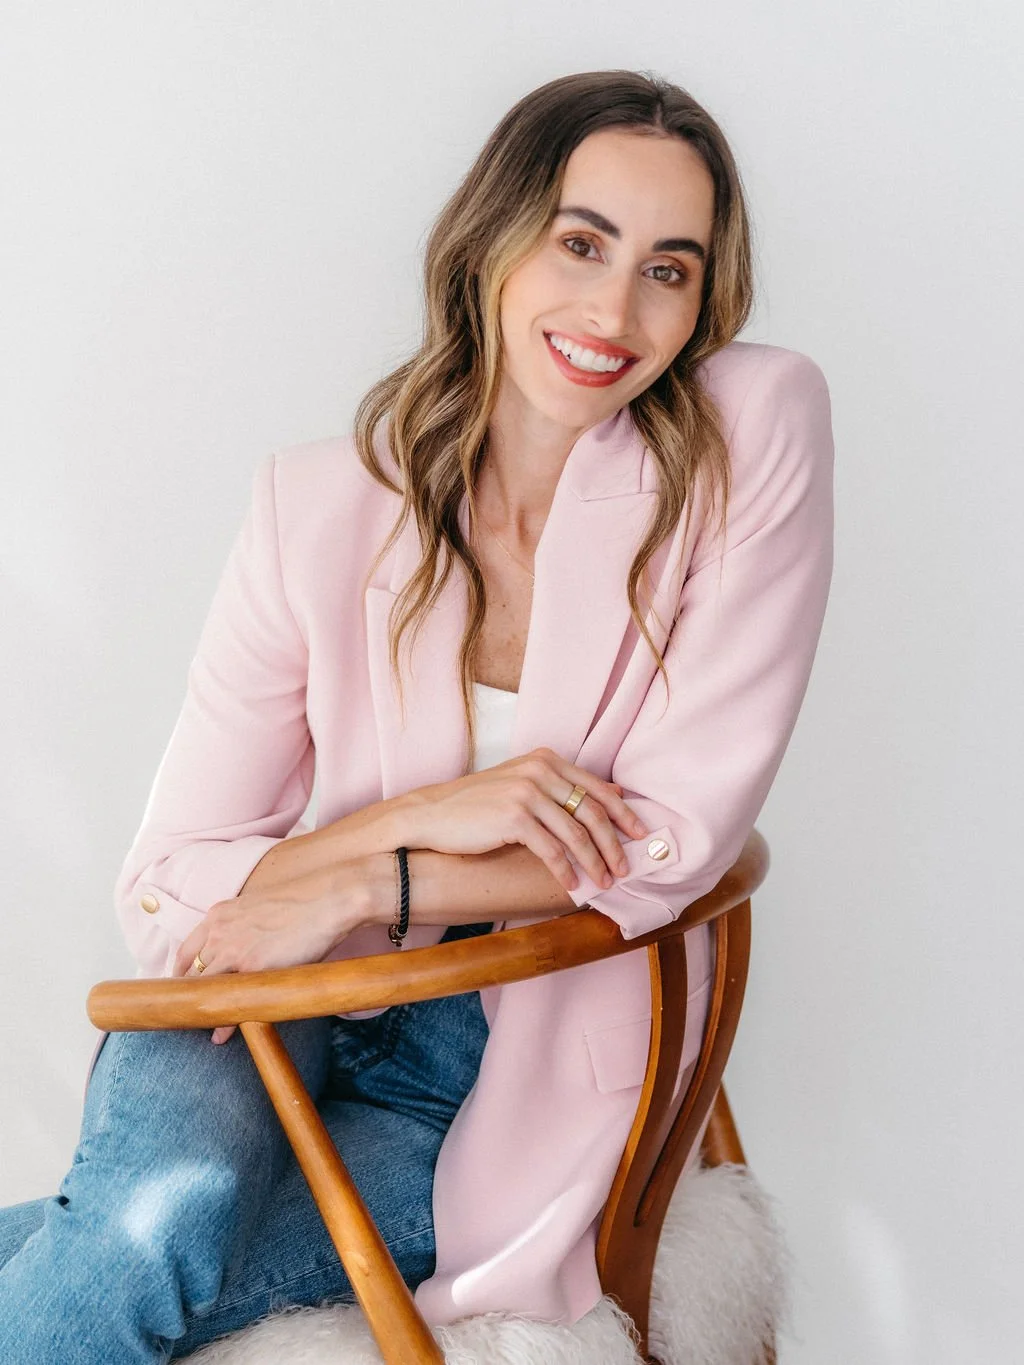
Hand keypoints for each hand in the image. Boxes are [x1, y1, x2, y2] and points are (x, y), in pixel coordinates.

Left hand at [171, 862, 371, 1044]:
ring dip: (202, 1010)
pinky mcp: (253, 968)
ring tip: (201, 1030)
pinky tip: (219, 1036)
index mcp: (219, 915)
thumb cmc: (305, 902)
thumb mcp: (261, 908)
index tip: (182, 991)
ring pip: (204, 989)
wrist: (329, 899)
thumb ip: (244, 927)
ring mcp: (234, 951)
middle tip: (188, 1016)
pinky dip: (223, 1023)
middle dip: (187, 997)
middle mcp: (219, 932)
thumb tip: (247, 948)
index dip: (180, 975)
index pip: (185, 951)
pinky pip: (230, 1002)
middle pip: (189, 973)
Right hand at [400, 747, 647, 893]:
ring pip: (575, 834)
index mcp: (546, 760)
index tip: (640, 834)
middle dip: (614, 843)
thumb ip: (558, 789)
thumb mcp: (521, 784)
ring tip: (604, 882)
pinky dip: (566, 871)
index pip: (597, 787)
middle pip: (593, 811)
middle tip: (625, 867)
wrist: (431, 813)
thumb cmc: (476, 804)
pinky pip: (551, 850)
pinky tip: (573, 885)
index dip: (623, 813)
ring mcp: (527, 793)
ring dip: (594, 863)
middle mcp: (539, 771)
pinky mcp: (514, 818)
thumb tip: (609, 801)